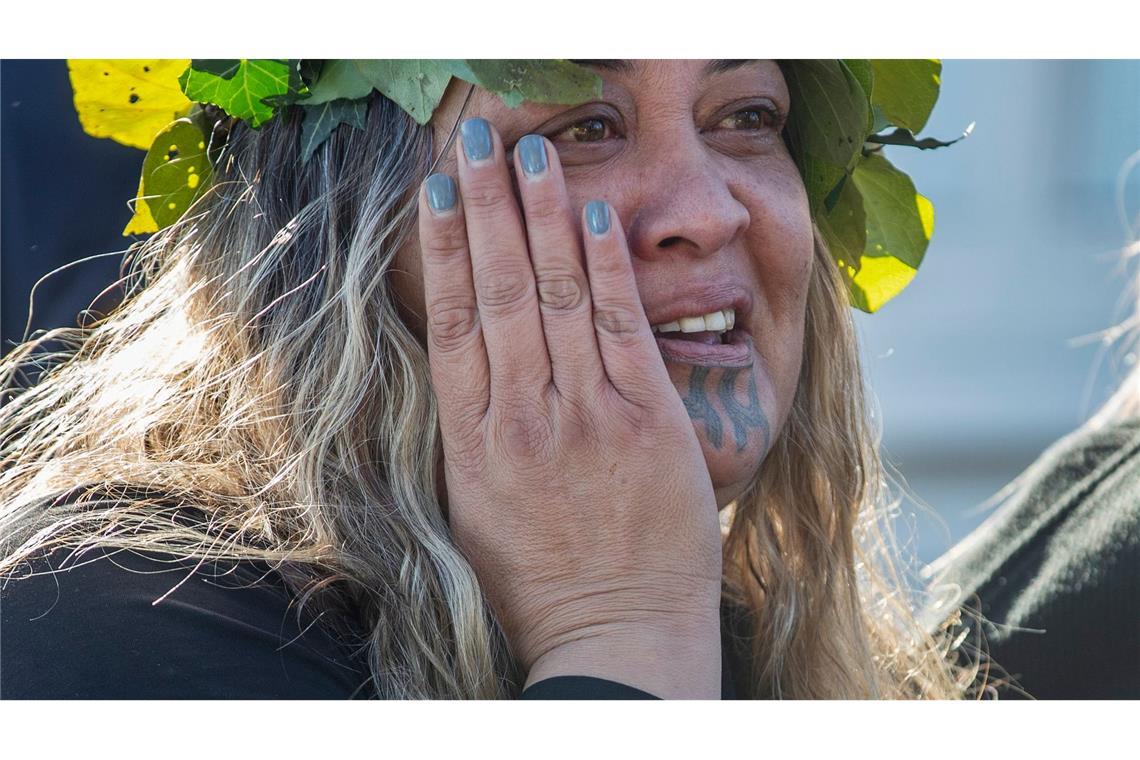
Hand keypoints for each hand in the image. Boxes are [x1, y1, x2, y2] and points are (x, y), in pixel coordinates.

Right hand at [417, 118, 722, 697]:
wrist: (619, 635)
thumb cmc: (541, 580)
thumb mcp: (477, 508)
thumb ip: (472, 430)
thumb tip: (464, 360)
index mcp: (472, 441)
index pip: (452, 320)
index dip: (444, 247)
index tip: (436, 189)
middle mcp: (523, 418)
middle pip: (500, 290)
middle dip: (486, 206)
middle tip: (477, 138)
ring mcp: (587, 416)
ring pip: (557, 296)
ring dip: (543, 218)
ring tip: (532, 156)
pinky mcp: (648, 422)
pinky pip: (621, 328)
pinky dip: (606, 267)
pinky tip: (595, 215)